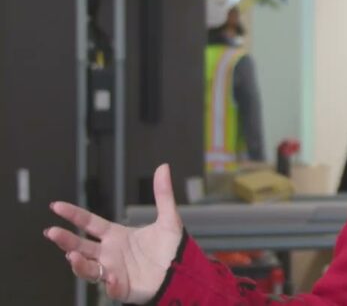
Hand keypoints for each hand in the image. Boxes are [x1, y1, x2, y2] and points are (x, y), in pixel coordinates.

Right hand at [44, 164, 182, 303]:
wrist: (184, 272)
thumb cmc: (172, 248)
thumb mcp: (168, 219)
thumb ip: (163, 195)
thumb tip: (163, 167)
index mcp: (117, 236)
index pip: (90, 223)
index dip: (73, 214)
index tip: (56, 206)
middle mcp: (110, 253)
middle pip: (81, 246)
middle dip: (65, 240)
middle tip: (52, 232)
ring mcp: (114, 271)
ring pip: (89, 269)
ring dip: (79, 264)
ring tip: (72, 256)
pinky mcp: (124, 288)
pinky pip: (113, 289)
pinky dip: (111, 285)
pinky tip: (113, 279)